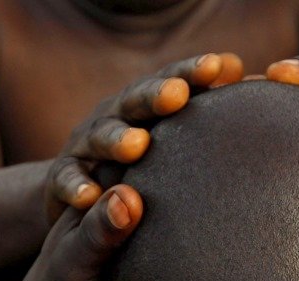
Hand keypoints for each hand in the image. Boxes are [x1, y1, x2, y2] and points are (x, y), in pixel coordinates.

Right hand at [45, 52, 242, 222]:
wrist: (78, 190)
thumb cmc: (139, 161)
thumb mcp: (166, 131)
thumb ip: (200, 103)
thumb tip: (237, 65)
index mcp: (143, 106)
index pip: (170, 82)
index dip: (191, 72)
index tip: (218, 67)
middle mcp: (113, 117)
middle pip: (133, 101)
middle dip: (154, 96)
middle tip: (177, 95)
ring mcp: (84, 146)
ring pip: (99, 137)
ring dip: (116, 139)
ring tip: (137, 146)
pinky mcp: (62, 178)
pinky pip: (65, 180)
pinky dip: (75, 186)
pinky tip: (89, 198)